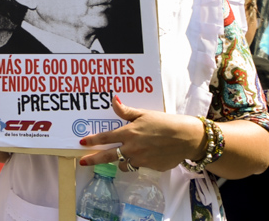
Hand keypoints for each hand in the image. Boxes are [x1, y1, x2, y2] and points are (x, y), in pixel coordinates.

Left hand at [78, 96, 205, 170]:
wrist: (186, 138)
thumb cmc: (164, 122)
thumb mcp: (144, 114)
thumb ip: (126, 111)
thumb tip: (113, 101)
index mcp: (129, 133)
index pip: (105, 138)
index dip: (92, 141)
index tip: (82, 143)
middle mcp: (132, 148)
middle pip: (108, 156)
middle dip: (93, 159)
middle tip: (82, 162)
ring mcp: (141, 160)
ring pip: (123, 164)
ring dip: (119, 161)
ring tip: (122, 155)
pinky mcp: (150, 168)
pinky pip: (138, 166)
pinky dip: (137, 162)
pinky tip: (144, 155)